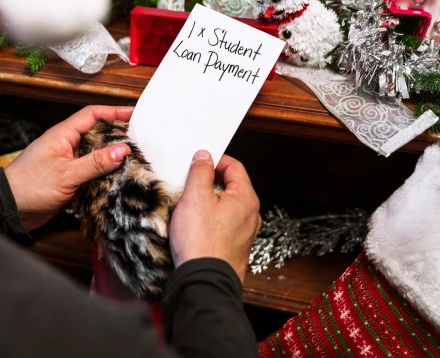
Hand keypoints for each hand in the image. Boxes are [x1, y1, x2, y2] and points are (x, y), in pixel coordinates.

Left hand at [4, 106, 132, 230]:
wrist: (8, 209)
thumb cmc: (29, 186)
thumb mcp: (66, 174)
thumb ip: (95, 163)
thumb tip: (121, 150)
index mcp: (62, 135)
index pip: (92, 115)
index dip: (113, 112)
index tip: (134, 114)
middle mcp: (65, 145)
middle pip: (96, 133)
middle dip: (116, 134)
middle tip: (139, 139)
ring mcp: (67, 162)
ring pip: (95, 153)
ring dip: (111, 156)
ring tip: (133, 159)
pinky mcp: (68, 179)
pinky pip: (90, 171)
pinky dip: (103, 173)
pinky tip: (116, 178)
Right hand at [169, 151, 261, 281]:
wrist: (204, 282)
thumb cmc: (201, 241)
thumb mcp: (195, 197)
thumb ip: (201, 172)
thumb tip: (204, 157)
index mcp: (246, 198)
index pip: (235, 166)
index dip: (215, 160)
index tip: (198, 162)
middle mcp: (251, 215)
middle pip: (231, 186)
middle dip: (210, 182)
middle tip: (189, 183)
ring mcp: (245, 233)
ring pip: (226, 206)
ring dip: (208, 201)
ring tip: (188, 206)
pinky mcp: (235, 247)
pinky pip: (223, 224)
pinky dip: (210, 219)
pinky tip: (194, 225)